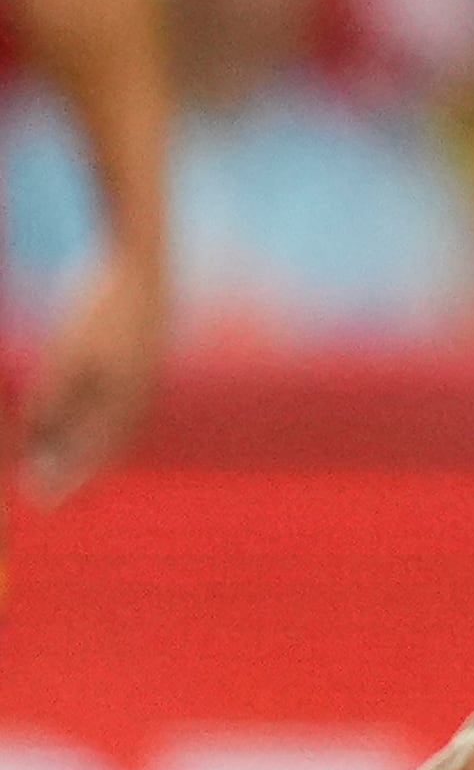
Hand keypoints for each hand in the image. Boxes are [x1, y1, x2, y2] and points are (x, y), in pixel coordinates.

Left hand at [20, 260, 159, 496]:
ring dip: (79, 443)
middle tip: (39, 487)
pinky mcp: (138, 355)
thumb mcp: (65, 361)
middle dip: (69, 468)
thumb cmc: (100, 311)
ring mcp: (141, 375)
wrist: (140, 264)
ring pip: (107, 423)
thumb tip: (35, 448)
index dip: (65, 483)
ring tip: (51, 454)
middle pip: (101, 446)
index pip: (92, 459)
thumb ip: (50, 406)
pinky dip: (90, 416)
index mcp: (123, 404)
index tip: (40, 504)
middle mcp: (137, 396)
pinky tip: (73, 408)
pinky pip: (113, 400)